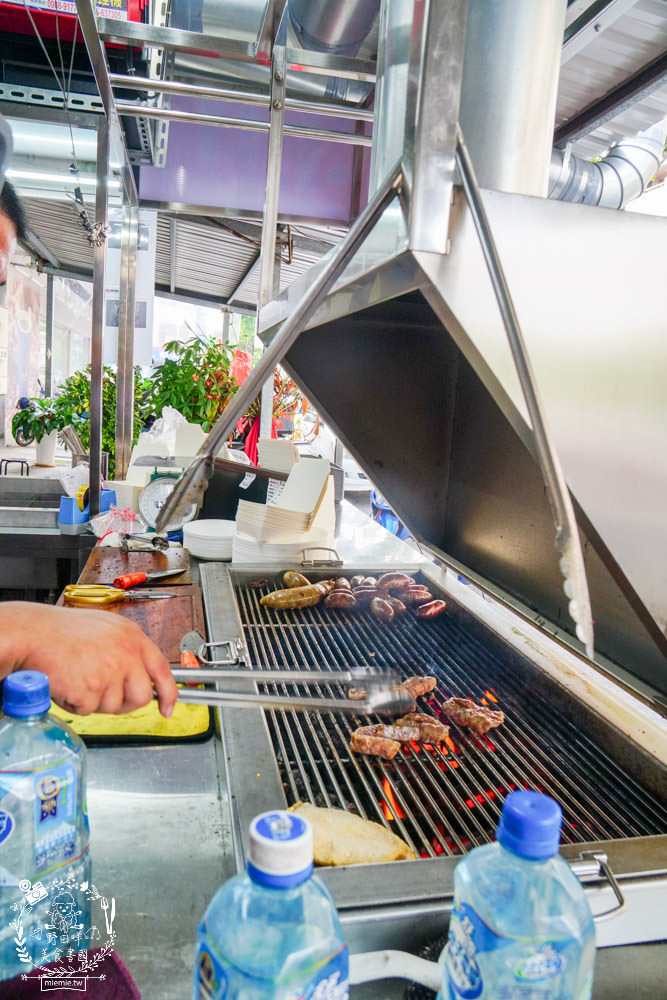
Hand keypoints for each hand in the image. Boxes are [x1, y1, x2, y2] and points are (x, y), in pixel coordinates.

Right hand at [0, 602, 177, 716]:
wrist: (34, 633)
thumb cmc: (63, 630)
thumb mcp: (107, 629)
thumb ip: (127, 649)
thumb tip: (140, 674)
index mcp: (133, 636)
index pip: (162, 669)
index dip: (169, 693)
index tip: (168, 708)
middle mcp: (126, 653)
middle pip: (142, 696)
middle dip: (124, 703)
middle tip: (103, 695)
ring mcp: (110, 671)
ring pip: (113, 706)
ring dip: (95, 701)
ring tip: (78, 678)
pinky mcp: (91, 688)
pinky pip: (89, 710)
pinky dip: (76, 704)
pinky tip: (67, 684)